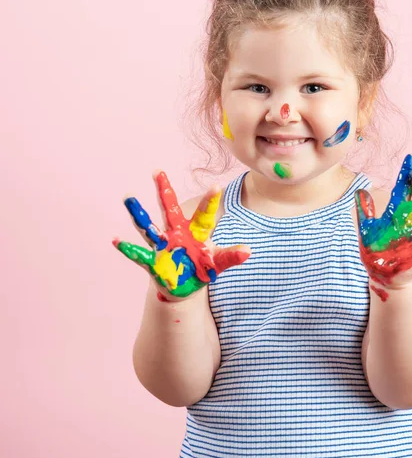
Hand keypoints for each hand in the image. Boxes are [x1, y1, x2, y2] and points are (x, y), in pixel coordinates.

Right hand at [112, 171, 250, 301]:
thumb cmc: (203, 268)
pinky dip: (128, 248)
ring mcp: (163, 245)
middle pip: (169, 208)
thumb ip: (230, 256)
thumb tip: (249, 250)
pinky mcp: (153, 262)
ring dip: (138, 213)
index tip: (215, 186)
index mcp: (196, 231)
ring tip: (128, 197)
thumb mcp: (218, 263)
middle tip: (158, 171)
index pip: (204, 214)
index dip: (209, 201)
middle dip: (164, 190)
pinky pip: (139, 254)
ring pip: (149, 226)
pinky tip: (116, 240)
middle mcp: (177, 233)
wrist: (185, 286)